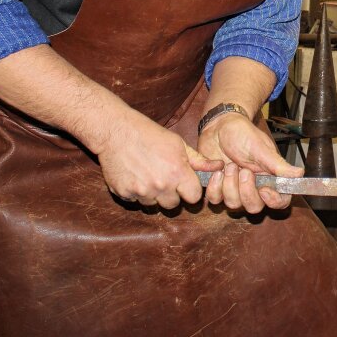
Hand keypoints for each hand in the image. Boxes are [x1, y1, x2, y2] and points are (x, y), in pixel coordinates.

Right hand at [95, 115, 223, 209]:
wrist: (116, 131)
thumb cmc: (150, 134)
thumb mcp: (178, 144)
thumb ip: (199, 160)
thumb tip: (220, 166)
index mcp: (177, 173)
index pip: (193, 198)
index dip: (190, 191)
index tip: (185, 183)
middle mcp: (160, 186)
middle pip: (173, 205)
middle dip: (171, 194)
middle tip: (164, 178)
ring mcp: (140, 191)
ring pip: (153, 204)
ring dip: (153, 194)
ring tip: (148, 174)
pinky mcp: (124, 194)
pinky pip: (136, 201)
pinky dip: (136, 192)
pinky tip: (135, 175)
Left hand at [197, 111, 303, 212]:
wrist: (218, 126)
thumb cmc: (242, 134)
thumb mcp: (260, 148)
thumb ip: (278, 165)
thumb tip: (300, 174)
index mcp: (269, 178)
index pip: (279, 201)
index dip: (273, 201)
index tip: (264, 190)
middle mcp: (253, 188)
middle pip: (254, 207)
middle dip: (246, 191)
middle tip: (243, 170)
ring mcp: (234, 190)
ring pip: (234, 205)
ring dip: (230, 184)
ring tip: (228, 165)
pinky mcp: (217, 189)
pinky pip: (215, 199)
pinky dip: (214, 185)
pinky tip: (216, 169)